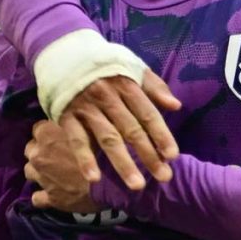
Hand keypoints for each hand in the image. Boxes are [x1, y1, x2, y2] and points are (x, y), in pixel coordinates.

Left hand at [25, 120, 96, 211]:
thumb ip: (77, 122)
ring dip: (40, 171)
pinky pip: (38, 198)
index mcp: (47, 134)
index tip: (61, 136)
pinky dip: (44, 195)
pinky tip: (54, 193)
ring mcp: (42, 177)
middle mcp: (38, 155)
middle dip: (42, 151)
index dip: (50, 132)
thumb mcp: (92, 125)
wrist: (112, 180)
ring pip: (30, 172)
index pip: (38, 128)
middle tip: (60, 154)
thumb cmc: (104, 147)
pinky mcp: (49, 198)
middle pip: (31, 150)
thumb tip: (75, 119)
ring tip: (57, 172)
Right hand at [59, 70, 181, 189]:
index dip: (161, 135)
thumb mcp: (132, 67)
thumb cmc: (105, 65)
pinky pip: (77, 141)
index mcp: (127, 85)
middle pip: (132, 130)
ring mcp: (87, 108)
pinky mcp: (67, 117)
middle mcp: (108, 97)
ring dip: (123, 163)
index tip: (173, 156)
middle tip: (163, 177)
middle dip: (149, 155)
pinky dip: (85, 160)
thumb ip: (154, 86)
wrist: (64, 54)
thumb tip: (176, 105)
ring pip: (108, 139)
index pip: (148, 114)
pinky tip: (94, 178)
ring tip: (136, 185)